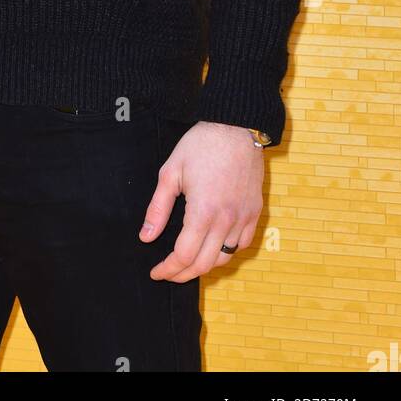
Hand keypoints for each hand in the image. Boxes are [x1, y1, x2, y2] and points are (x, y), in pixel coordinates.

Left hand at [140, 121, 263, 280]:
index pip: (184, 255)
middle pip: (204, 264)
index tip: (156, 272)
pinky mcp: (254, 212)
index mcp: (203, 211)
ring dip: (204, 266)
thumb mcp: (171, 172)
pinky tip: (213, 247)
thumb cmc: (201, 145)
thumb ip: (158, 208)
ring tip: (188, 262)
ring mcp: (243, 217)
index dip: (168, 269)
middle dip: (182, 274)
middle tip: (168, 273)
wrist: (236, 126)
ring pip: (224, 258)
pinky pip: (242, 244)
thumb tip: (146, 237)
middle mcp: (226, 219)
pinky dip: (226, 253)